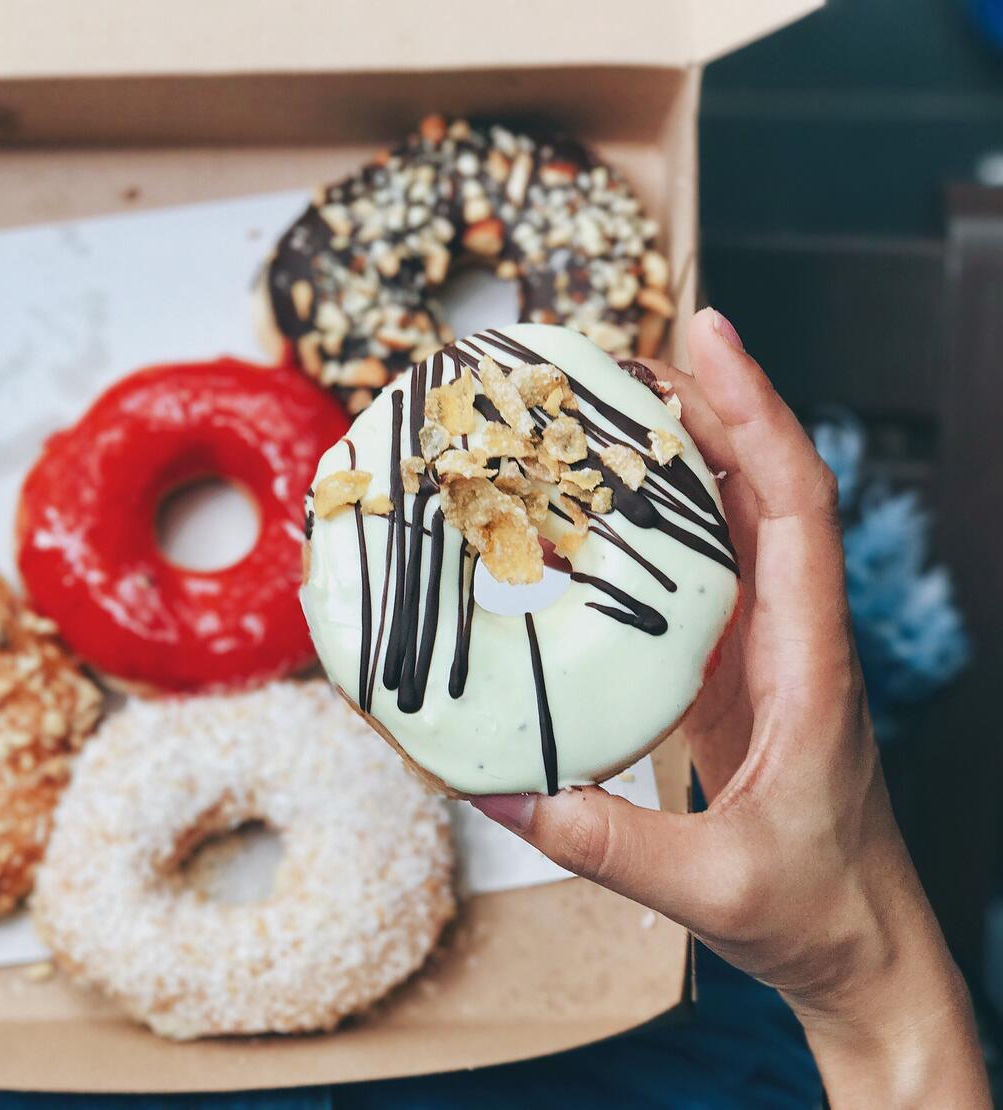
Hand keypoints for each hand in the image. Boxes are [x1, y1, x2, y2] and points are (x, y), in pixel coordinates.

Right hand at [476, 309, 988, 1107]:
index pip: (798, 509)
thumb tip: (500, 791)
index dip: (756, 414)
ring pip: (736, 519)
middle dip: (706, 403)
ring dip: (683, 451)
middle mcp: (796, 638)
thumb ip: (604, 841)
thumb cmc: (815, 912)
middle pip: (764, 485)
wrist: (860, 945)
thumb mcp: (709, 888)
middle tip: (619, 352)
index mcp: (811, 666)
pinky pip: (702, 571)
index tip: (709, 339)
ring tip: (604, 404)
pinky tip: (600, 509)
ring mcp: (767, 652)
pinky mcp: (735, 674)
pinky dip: (659, 520)